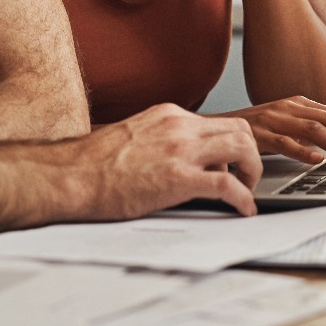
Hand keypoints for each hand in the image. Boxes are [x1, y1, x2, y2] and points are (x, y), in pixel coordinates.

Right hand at [76, 103, 261, 217]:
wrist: (71, 175)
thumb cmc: (93, 163)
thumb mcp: (135, 136)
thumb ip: (162, 140)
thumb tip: (180, 159)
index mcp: (168, 115)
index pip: (219, 121)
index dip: (233, 145)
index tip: (233, 164)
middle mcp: (179, 126)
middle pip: (240, 129)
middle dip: (251, 154)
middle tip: (247, 177)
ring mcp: (180, 150)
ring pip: (243, 147)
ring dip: (253, 171)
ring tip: (247, 191)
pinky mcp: (178, 178)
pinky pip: (228, 185)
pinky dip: (244, 199)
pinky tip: (243, 210)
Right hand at [222, 97, 325, 167]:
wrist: (216, 128)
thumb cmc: (253, 130)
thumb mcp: (284, 124)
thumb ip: (307, 130)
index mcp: (298, 103)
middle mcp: (289, 107)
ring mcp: (274, 119)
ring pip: (315, 131)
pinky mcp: (259, 133)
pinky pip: (285, 142)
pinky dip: (303, 151)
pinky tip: (317, 161)